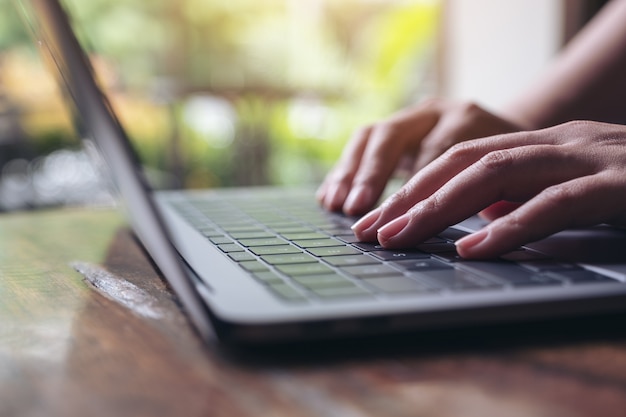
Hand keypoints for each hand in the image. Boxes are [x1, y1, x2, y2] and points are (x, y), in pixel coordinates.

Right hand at [316, 98, 522, 215]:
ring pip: (369, 136)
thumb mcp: (513, 178)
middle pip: (392, 134)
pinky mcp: (393, 130)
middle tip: (357, 209)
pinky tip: (328, 198)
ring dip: (348, 172)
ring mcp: (409, 117)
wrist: (506, 134)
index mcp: (469, 118)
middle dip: (372, 174)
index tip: (404, 220)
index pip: (437, 151)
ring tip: (334, 205)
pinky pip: (360, 146)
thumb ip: (497, 198)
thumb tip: (481, 231)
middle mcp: (434, 110)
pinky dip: (343, 172)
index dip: (418, 186)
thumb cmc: (512, 166)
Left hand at [351, 120, 625, 258]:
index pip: (463, 159)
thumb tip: (476, 222)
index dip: (414, 188)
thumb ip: (528, 200)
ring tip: (400, 238)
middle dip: (412, 197)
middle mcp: (561, 144)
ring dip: (441, 208)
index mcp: (545, 146)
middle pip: (466, 162)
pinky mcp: (622, 186)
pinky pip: (557, 203)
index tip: (377, 220)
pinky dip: (511, 226)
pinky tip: (472, 249)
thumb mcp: (575, 193)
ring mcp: (592, 159)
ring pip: (498, 173)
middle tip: (371, 231)